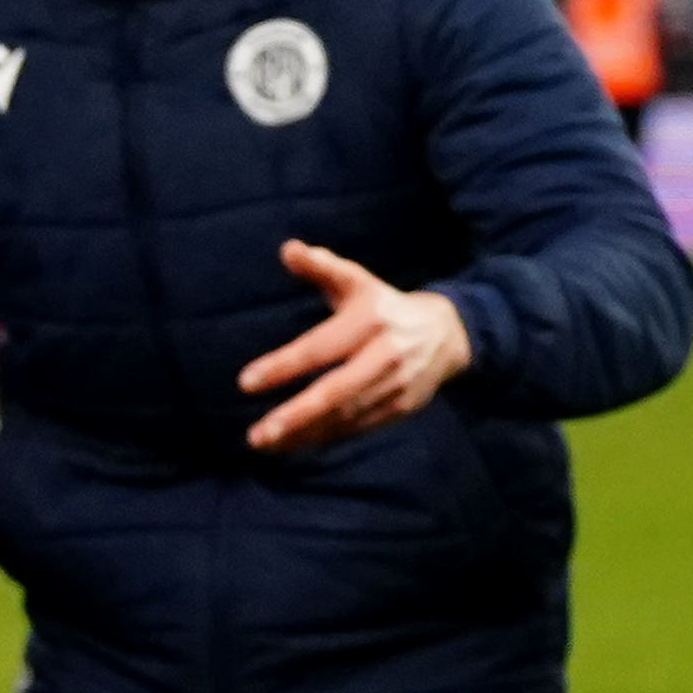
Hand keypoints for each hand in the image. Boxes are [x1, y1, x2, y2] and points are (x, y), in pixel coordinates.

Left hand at [238, 239, 476, 449]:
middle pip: (336, 392)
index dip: (283, 366)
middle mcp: (385, 355)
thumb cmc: (383, 306)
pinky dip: (324, 438)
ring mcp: (396, 385)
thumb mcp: (356, 281)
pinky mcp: (401, 407)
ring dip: (303, 433)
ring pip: (345, 416)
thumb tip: (287, 249)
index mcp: (370, 321)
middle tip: (257, 434)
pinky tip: (292, 444)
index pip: (320, 348)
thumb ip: (321, 267)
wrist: (448, 333)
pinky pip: (357, 428)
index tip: (245, 382)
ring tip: (264, 442)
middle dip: (295, 415)